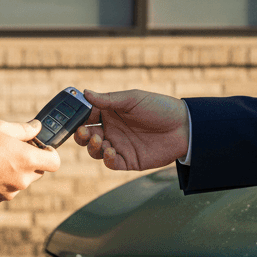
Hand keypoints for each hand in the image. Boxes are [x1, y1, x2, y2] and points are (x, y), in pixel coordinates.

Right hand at [0, 119, 60, 203]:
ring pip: (21, 181)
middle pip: (38, 172)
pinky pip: (6, 190)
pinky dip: (2, 181)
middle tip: (14, 149)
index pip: (55, 162)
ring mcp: (10, 192)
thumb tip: (37, 127)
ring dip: (16, 171)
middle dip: (31, 161)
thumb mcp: (0, 127)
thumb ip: (23, 129)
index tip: (42, 147)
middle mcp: (22, 179)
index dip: (51, 154)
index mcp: (27, 160)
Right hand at [73, 89, 188, 170]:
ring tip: (99, 141)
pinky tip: (111, 151)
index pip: (87, 116)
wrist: (184, 128)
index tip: (72, 118)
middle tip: (84, 132)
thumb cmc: (160, 108)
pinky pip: (111, 163)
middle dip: (81, 136)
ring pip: (95, 151)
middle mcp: (112, 130)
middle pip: (86, 136)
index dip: (78, 118)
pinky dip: (107, 159)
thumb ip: (108, 99)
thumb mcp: (133, 99)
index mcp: (111, 113)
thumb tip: (85, 93)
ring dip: (92, 147)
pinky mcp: (128, 160)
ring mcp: (119, 146)